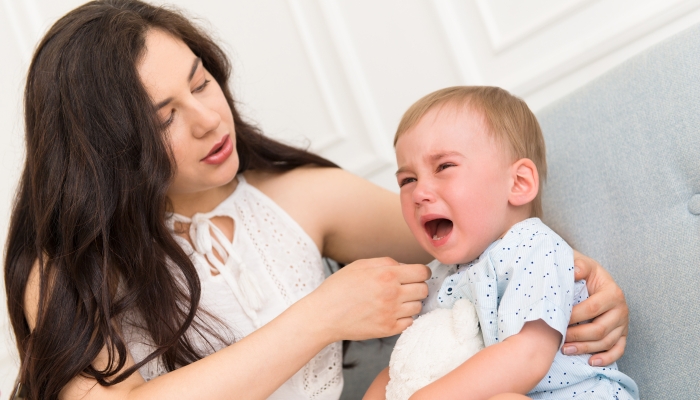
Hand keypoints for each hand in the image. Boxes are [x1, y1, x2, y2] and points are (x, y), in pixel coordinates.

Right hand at [308, 257, 430, 342]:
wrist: (324, 315)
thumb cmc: (339, 288)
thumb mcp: (360, 265)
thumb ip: (387, 262)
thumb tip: (405, 266)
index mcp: (387, 275)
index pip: (422, 272)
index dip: (421, 272)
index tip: (416, 275)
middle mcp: (392, 294)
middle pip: (423, 290)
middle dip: (417, 286)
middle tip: (405, 288)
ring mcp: (391, 314)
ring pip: (418, 306)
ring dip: (410, 302)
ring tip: (395, 301)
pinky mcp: (388, 329)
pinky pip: (409, 322)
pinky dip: (404, 317)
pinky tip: (391, 313)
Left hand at [563, 250, 627, 365]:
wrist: (593, 277)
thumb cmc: (584, 272)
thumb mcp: (581, 264)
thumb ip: (578, 266)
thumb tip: (575, 271)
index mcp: (612, 292)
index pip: (592, 308)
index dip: (573, 316)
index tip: (556, 319)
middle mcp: (621, 309)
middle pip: (600, 329)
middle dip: (577, 336)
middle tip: (558, 339)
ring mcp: (623, 323)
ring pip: (606, 342)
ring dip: (585, 349)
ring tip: (566, 350)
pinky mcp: (623, 334)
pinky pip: (618, 350)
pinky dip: (606, 358)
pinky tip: (591, 362)